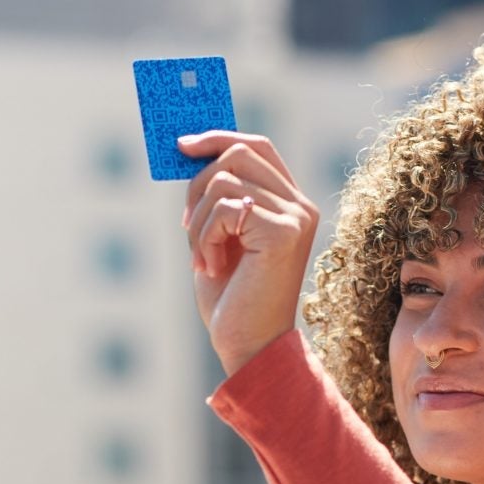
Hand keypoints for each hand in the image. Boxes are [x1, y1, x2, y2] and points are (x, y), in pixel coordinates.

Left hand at [179, 131, 320, 376]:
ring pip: (225, 179)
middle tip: (187, 227)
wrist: (247, 346)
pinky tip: (212, 267)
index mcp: (290, 203)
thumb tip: (188, 149)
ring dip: (198, 221)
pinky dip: (205, 237)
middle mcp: (301, 205)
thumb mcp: (220, 235)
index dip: (219, 137)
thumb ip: (215, 195)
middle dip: (197, 186)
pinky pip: (226, 207)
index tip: (182, 146)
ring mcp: (296, 217)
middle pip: (238, 153)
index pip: (258, 146)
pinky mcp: (284, 232)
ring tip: (203, 258)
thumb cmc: (232, 297)